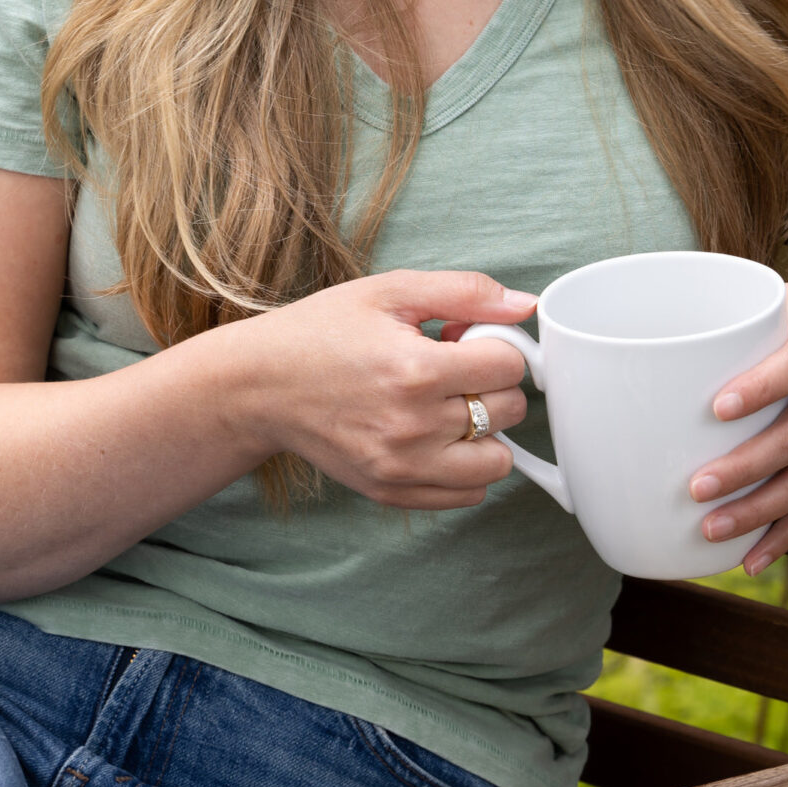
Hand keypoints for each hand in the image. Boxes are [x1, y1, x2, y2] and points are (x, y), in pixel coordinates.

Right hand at [237, 270, 534, 509]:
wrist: (261, 384)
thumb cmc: (323, 331)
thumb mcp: (391, 291)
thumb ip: (466, 292)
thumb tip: (526, 305)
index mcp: (416, 370)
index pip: (508, 364)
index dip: (495, 343)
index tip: (467, 338)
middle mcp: (413, 427)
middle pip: (508, 410)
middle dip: (492, 382)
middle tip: (452, 366)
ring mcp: (402, 467)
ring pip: (497, 462)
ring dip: (486, 430)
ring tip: (448, 404)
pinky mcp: (391, 492)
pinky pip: (467, 495)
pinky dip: (465, 466)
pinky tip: (436, 434)